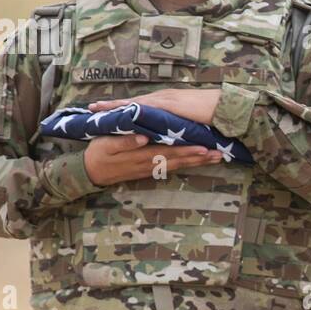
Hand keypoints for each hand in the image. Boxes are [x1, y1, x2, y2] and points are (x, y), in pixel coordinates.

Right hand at [82, 134, 221, 186]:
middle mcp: (150, 164)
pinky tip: (198, 161)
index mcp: (142, 155)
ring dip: (197, 162)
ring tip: (216, 157)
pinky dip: (187, 164)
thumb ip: (125, 141)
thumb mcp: (107, 145)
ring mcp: (151, 168)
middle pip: (179, 160)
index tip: (204, 148)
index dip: (187, 150)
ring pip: (178, 165)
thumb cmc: (97, 153)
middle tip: (220, 154)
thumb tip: (144, 137)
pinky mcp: (150, 170)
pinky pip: (172, 167)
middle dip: (200, 158)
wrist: (90, 172)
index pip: (169, 152)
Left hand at [87, 88, 221, 124]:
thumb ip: (178, 123)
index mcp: (169, 101)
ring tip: (98, 109)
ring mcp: (167, 100)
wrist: (227, 107)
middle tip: (92, 107)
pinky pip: (146, 107)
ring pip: (136, 103)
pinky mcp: (171, 105)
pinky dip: (131, 109)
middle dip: (113, 105)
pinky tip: (119, 113)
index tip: (106, 109)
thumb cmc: (213, 112)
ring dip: (117, 106)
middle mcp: (165, 98)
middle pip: (133, 101)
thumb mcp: (191, 118)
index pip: (141, 104)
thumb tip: (169, 130)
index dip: (124, 106)